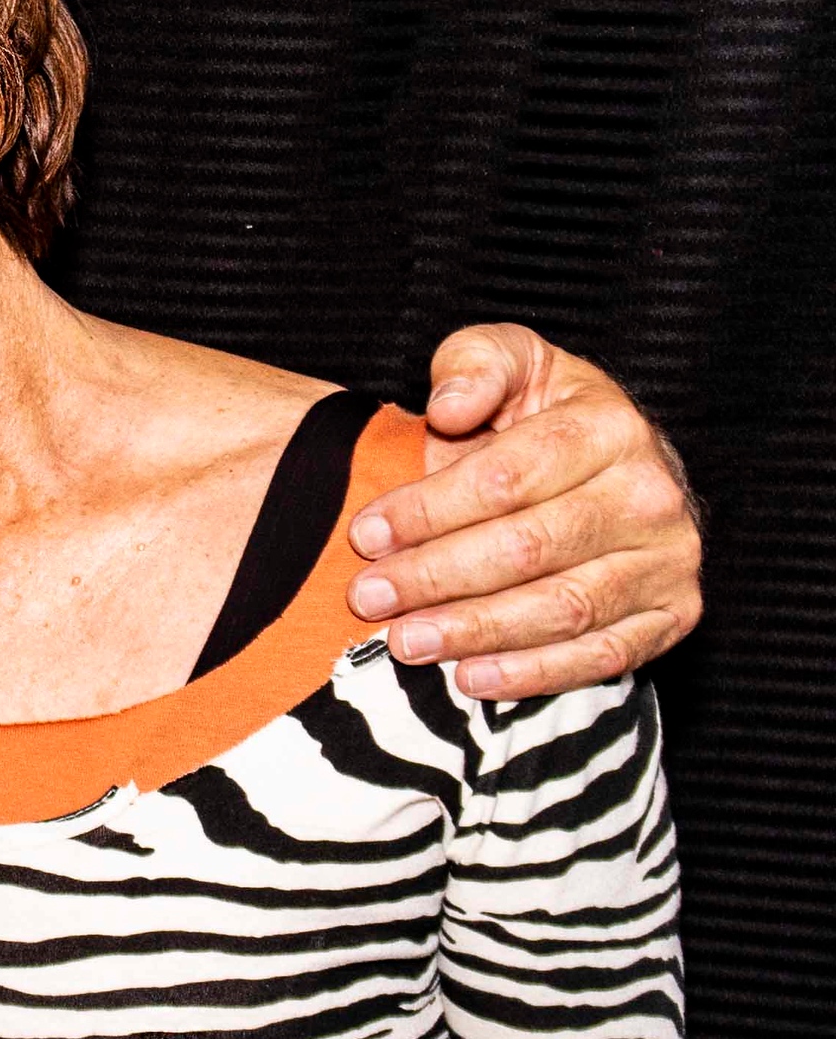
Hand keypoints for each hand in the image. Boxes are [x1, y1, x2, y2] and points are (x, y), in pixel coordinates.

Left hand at [344, 324, 702, 698]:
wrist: (615, 464)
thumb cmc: (543, 414)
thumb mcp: (509, 360)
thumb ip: (473, 364)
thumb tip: (450, 406)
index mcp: (609, 426)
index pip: (506, 479)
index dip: (428, 511)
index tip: (366, 535)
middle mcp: (651, 494)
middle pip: (529, 548)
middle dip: (437, 577)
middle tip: (370, 599)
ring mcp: (669, 559)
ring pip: (563, 608)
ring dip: (476, 632)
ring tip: (407, 643)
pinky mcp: (673, 613)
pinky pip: (603, 656)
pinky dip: (535, 674)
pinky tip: (472, 678)